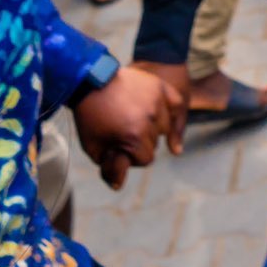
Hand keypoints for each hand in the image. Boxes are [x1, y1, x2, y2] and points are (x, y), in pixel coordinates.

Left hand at [74, 65, 183, 189]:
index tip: (119, 148)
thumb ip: (110, 167)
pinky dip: (170, 111)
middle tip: (123, 131)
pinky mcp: (160, 87)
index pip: (146, 159)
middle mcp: (150, 120)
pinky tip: (163, 115)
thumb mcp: (94, 147)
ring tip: (135, 119)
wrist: (90, 81)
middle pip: (155, 143)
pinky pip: (175, 104)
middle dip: (141, 142)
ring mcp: (157, 101)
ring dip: (153, 127)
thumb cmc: (91, 116)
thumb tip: (118, 186)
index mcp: (134, 136)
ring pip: (165, 126)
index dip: (131, 156)